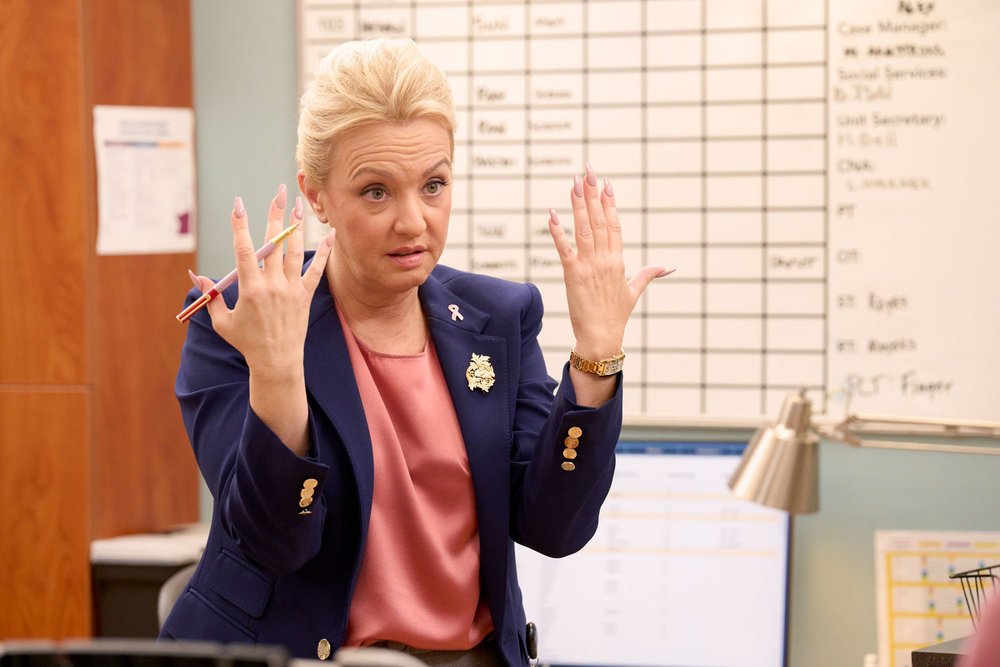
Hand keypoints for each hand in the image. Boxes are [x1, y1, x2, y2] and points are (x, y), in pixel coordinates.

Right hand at [189, 184, 333, 376]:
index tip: (238, 204)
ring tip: (299, 204)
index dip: (240, 226)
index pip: (244, 250)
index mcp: (250, 289)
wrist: (276, 362)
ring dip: (297, 226)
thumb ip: (211, 296)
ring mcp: (291, 289)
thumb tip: (196, 276)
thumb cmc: (246, 342)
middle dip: (275, 215)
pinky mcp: (305, 295)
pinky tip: (331, 234)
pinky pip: (317, 270)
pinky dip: (324, 252)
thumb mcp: (223, 321)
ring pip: (295, 251)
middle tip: (279, 192)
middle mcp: (272, 285)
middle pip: (273, 243)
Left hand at [547, 164, 671, 361]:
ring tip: (573, 183)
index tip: (606, 183)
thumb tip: (668, 266)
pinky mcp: (572, 275)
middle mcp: (605, 259)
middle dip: (593, 194)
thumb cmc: (616, 316)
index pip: (615, 224)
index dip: (610, 202)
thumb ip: (648, 275)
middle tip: (588, 171)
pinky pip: (564, 248)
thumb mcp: (634, 292)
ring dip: (578, 204)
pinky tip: (552, 214)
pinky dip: (558, 231)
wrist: (601, 336)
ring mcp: (588, 266)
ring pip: (584, 228)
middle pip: (599, 220)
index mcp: (619, 260)